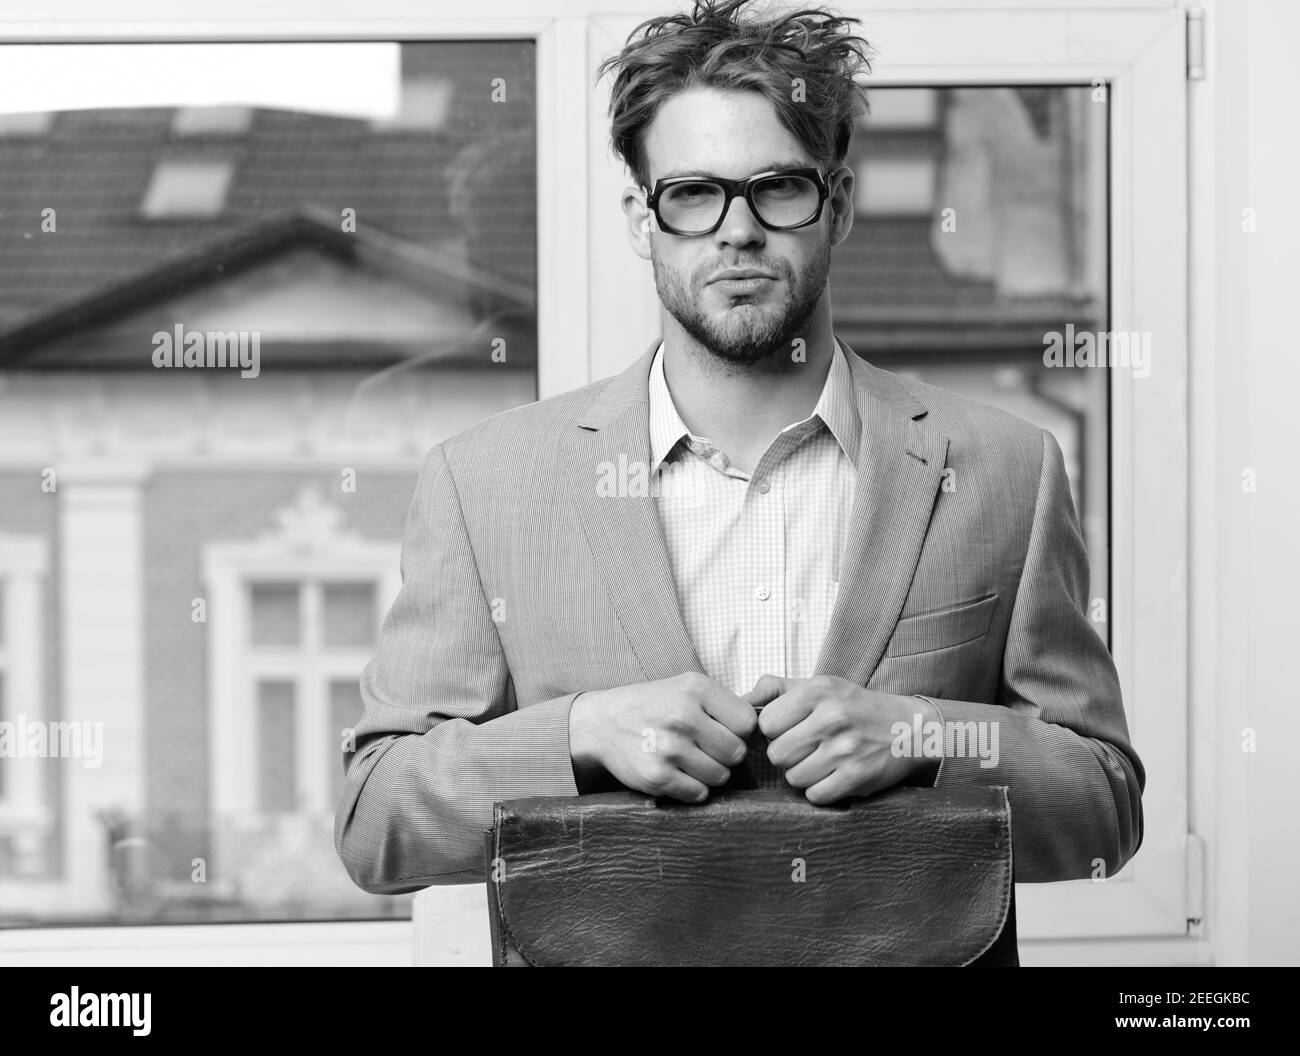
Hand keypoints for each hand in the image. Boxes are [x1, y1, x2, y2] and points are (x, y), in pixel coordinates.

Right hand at [570, 672, 756, 801]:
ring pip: (720, 776)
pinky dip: (692, 788)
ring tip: (688, 759)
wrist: (602, 722)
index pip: (748, 722)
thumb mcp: (687, 687)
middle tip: (705, 748)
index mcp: (696, 689)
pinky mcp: (657, 776)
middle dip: (725, 755)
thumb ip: (724, 705)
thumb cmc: (653, 705)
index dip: (740, 731)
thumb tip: (767, 733)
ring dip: (710, 773)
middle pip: (736, 752)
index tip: (724, 731)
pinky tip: (677, 772)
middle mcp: (683, 716)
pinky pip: (699, 794)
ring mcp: (669, 748)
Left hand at [744, 674, 938, 803]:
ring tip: (821, 761)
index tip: (790, 730)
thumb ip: (776, 689)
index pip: (766, 723)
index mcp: (818, 691)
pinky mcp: (857, 776)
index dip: (774, 731)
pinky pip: (816, 795)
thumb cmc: (855, 707)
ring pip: (794, 778)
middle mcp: (832, 717)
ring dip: (803, 775)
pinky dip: (820, 791)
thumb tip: (740, 700)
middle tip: (806, 749)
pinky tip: (833, 776)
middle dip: (787, 756)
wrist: (909, 729)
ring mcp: (845, 749)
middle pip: (776, 754)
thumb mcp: (819, 685)